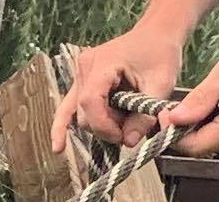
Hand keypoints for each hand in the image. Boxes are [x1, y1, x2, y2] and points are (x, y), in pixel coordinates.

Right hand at [51, 23, 185, 152]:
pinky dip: (64, 127)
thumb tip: (129, 143)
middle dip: (106, 127)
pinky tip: (58, 148)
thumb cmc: (160, 55)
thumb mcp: (160, 85)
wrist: (155, 36)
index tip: (123, 136)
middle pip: (84, 113)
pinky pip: (68, 108)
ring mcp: (79, 74)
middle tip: (132, 126)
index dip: (104, 125)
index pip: (90, 102)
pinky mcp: (81, 82)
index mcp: (102, 63)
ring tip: (124, 119)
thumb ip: (144, 116)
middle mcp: (84, 68)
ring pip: (79, 114)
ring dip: (100, 124)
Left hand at [166, 33, 218, 156]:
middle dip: (187, 128)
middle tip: (184, 102)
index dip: (173, 133)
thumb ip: (199, 99)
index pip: (192, 147)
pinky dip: (218, 123)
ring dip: (204, 124)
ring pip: (214, 142)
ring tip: (213, 97)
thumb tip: (174, 119)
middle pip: (201, 147)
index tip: (166, 113)